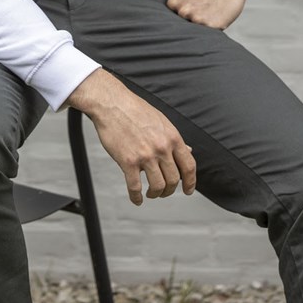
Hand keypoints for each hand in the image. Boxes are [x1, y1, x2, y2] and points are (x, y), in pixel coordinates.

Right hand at [66, 69, 195, 205]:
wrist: (112, 103)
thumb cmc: (135, 110)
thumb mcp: (161, 121)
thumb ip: (173, 138)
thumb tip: (188, 150)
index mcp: (172, 137)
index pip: (188, 166)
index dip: (190, 182)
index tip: (188, 190)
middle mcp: (161, 148)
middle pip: (174, 180)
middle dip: (170, 190)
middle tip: (163, 191)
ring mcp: (145, 155)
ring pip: (158, 186)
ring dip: (155, 194)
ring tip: (151, 193)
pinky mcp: (128, 161)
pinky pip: (135, 187)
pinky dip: (136, 197)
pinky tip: (136, 199)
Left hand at [166, 0, 252, 30]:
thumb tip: (169, 2)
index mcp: (174, 3)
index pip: (172, 17)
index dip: (183, 14)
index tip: (191, 8)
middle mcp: (183, 12)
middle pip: (183, 24)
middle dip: (191, 19)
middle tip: (201, 10)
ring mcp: (197, 19)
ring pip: (196, 29)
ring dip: (202, 23)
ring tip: (210, 11)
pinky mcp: (211, 26)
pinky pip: (210, 32)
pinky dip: (213, 26)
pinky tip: (216, 15)